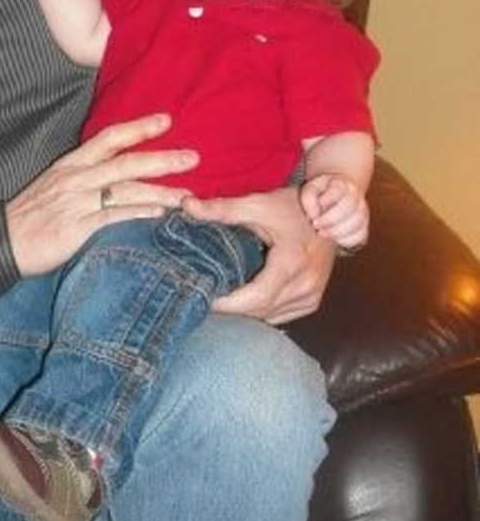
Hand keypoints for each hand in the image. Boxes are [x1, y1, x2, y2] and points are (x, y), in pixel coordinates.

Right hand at [6, 114, 196, 275]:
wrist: (0, 242)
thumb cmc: (28, 217)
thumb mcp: (53, 186)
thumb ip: (82, 178)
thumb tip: (113, 177)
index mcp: (71, 165)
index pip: (109, 138)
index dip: (139, 127)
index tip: (167, 119)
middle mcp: (76, 178)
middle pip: (126, 162)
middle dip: (162, 159)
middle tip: (194, 157)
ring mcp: (76, 202)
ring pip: (125, 189)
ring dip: (160, 191)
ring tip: (187, 195)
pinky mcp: (76, 227)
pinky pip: (113, 217)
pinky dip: (137, 213)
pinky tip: (158, 215)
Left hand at [182, 187, 335, 324]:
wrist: (332, 211)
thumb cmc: (295, 207)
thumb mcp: (259, 204)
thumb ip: (222, 209)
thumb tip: (187, 206)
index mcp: (292, 263)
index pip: (255, 298)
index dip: (228, 304)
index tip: (203, 297)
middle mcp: (305, 285)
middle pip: (260, 311)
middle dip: (231, 310)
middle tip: (203, 298)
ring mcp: (311, 296)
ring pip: (270, 317)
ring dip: (245, 313)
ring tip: (219, 299)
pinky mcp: (312, 301)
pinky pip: (280, 315)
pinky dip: (261, 311)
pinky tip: (242, 301)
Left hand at [299, 172, 368, 249]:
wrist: (333, 200)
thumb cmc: (319, 195)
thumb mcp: (310, 190)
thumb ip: (309, 198)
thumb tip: (315, 215)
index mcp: (342, 184)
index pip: (339, 190)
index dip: (327, 200)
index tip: (315, 209)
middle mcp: (356, 196)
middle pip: (349, 207)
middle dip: (330, 219)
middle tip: (316, 225)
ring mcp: (362, 211)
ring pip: (357, 223)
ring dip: (337, 231)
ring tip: (322, 232)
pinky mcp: (364, 226)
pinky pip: (360, 236)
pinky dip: (346, 240)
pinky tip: (334, 238)